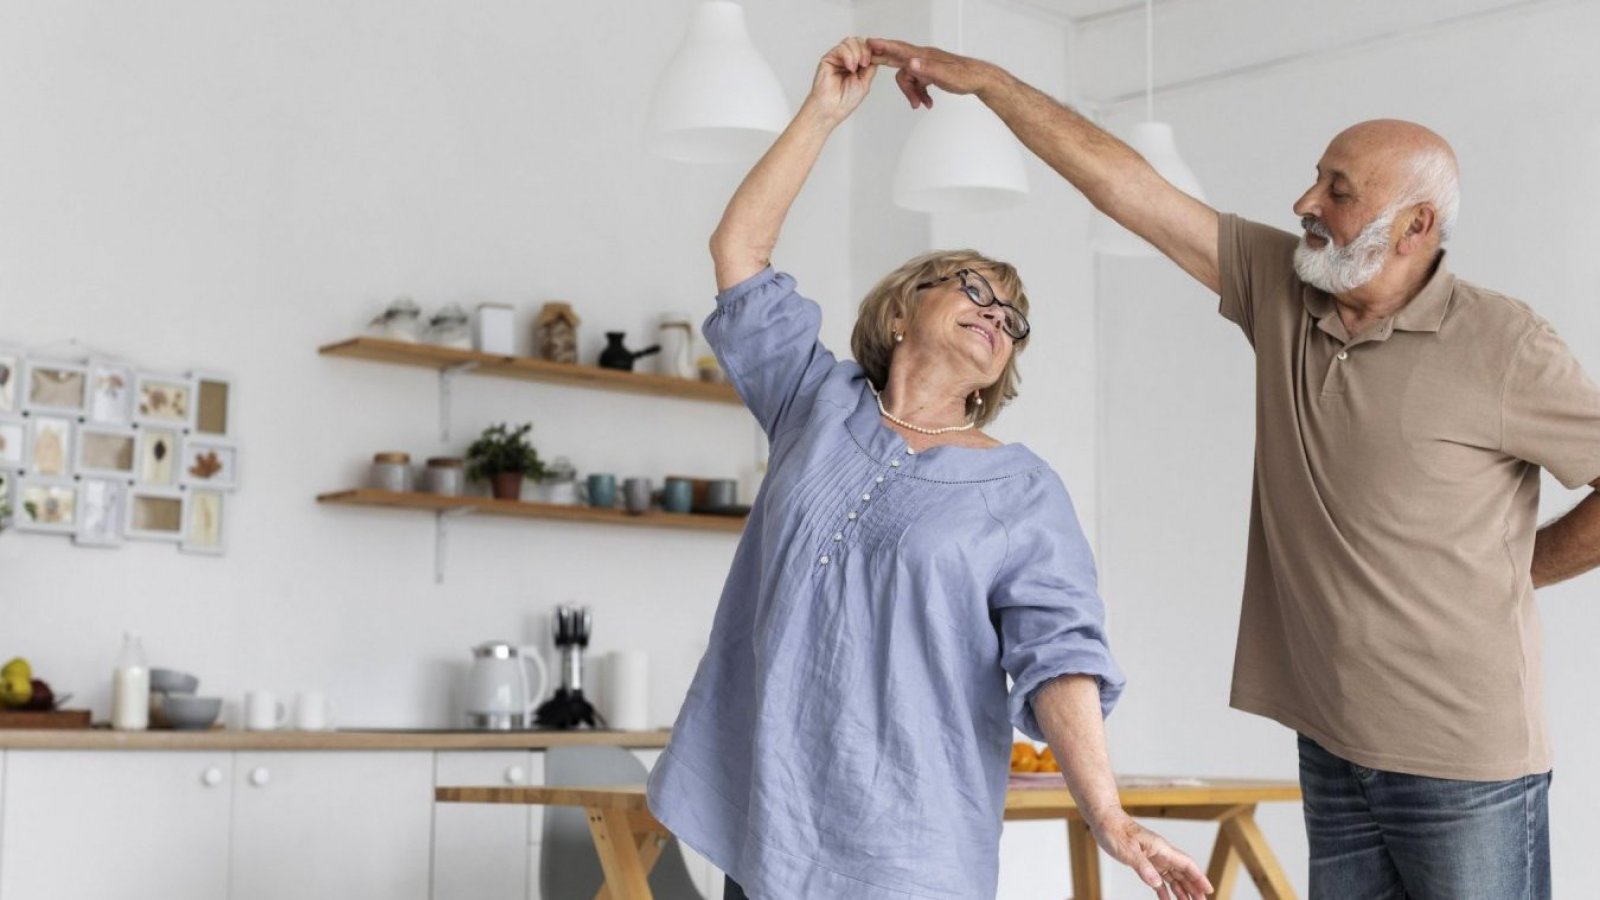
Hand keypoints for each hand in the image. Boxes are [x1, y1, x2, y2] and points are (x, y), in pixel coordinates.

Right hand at [807, 37, 876, 122]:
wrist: (832, 109)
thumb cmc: (845, 100)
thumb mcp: (865, 82)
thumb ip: (870, 67)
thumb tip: (875, 54)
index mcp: (856, 65)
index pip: (866, 49)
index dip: (872, 51)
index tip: (876, 58)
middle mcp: (846, 60)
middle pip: (859, 41)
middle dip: (865, 50)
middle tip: (865, 64)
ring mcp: (838, 58)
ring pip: (850, 42)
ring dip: (857, 53)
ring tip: (855, 68)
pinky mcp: (828, 58)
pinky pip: (841, 48)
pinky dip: (848, 56)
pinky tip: (850, 67)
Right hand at [866, 38, 1000, 108]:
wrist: (979, 79)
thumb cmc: (965, 76)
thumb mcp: (945, 75)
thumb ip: (927, 68)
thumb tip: (910, 62)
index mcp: (924, 56)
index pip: (900, 50)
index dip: (884, 47)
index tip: (870, 43)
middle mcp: (923, 59)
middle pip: (899, 63)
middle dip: (885, 64)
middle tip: (867, 61)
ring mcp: (927, 66)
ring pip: (909, 79)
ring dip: (912, 93)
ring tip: (921, 105)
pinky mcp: (931, 74)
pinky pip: (918, 84)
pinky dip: (920, 95)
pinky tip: (927, 104)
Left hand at [1092, 812, 1212, 898]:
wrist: (1104, 820)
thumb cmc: (1115, 830)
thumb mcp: (1128, 850)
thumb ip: (1143, 867)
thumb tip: (1157, 884)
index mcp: (1161, 848)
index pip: (1187, 864)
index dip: (1199, 877)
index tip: (1208, 890)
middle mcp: (1161, 853)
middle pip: (1183, 873)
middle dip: (1194, 888)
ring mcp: (1153, 858)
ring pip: (1173, 877)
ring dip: (1182, 890)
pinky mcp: (1144, 861)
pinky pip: (1159, 878)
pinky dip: (1164, 890)